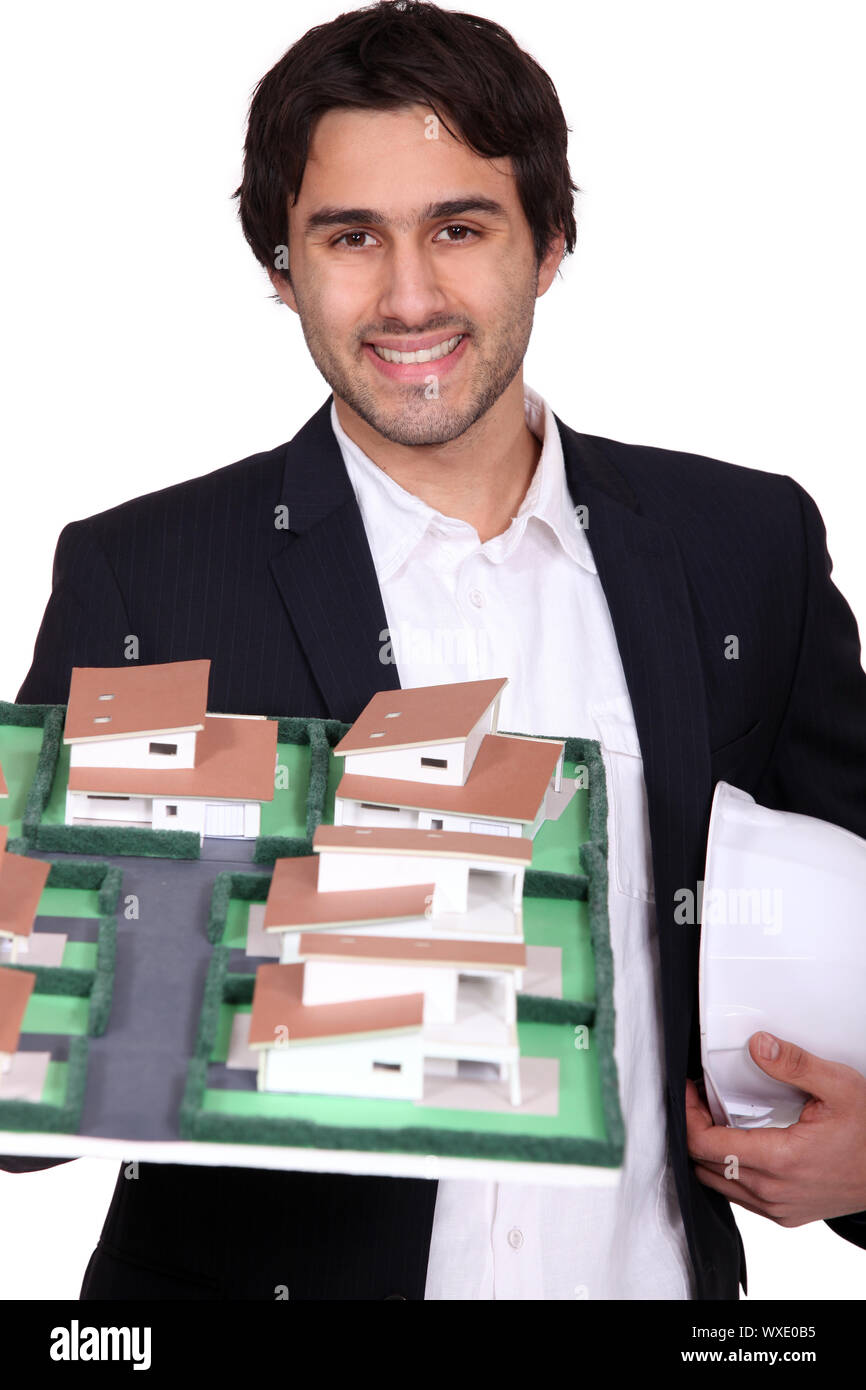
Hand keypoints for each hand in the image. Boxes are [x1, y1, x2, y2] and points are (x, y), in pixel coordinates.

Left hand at [685, 1031, 865, 1226]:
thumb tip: (759, 1045)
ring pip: (717, 1183)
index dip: (687, 1115)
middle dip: (693, 1128)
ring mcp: (778, 1208)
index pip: (704, 1145)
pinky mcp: (784, 1215)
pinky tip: (738, 1142)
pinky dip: (727, 1169)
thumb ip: (795, 1064)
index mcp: (780, 1159)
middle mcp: (773, 1191)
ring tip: (715, 1117)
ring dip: (708, 1150)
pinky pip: (738, 1195)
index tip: (689, 1090)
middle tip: (700, 1098)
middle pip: (703, 1164)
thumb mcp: (839, 1086)